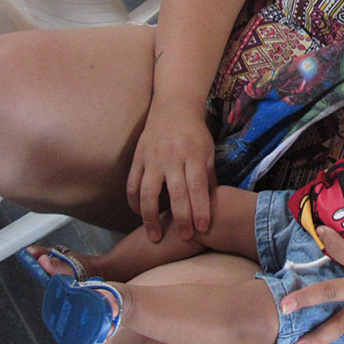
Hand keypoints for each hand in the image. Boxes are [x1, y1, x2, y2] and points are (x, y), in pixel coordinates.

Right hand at [126, 104, 215, 241]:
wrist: (174, 106)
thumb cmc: (195, 132)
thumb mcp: (208, 151)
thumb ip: (208, 177)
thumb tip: (212, 205)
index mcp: (193, 155)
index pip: (198, 187)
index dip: (201, 209)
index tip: (203, 228)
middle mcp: (172, 158)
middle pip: (176, 193)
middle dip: (181, 218)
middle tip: (185, 238)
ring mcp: (152, 158)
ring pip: (148, 192)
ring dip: (150, 217)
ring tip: (154, 236)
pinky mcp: (137, 158)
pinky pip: (131, 184)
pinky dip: (133, 202)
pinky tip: (139, 214)